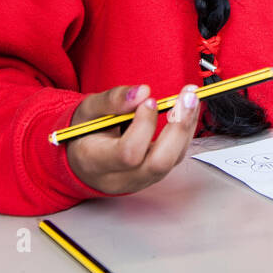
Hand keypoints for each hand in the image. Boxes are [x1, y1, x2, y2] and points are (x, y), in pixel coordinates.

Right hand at [67, 84, 201, 194]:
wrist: (82, 156)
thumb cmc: (83, 133)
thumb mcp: (88, 110)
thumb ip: (112, 100)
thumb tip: (143, 91)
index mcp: (95, 163)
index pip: (128, 154)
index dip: (144, 126)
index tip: (149, 101)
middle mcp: (120, 178)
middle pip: (158, 163)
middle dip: (178, 128)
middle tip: (187, 97)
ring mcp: (140, 180)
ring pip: (173, 160)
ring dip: (187, 126)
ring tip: (190, 97)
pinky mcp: (154, 174)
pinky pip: (176, 155)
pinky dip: (186, 130)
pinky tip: (187, 109)